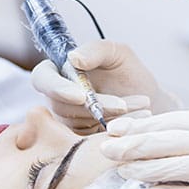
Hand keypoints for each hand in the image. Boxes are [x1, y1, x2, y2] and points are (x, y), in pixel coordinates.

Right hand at [31, 40, 178, 134]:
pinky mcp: (79, 138)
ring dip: (110, 116)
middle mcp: (56, 97)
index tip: (81, 96)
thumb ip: (96, 50)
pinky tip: (136, 121)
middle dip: (94, 106)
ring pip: (78, 122)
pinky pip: (89, 138)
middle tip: (123, 105)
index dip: (56, 88)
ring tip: (140, 106)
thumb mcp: (117, 53)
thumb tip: (74, 58)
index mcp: (58, 70)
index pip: (42, 78)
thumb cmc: (128, 72)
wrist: (146, 100)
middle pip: (60, 105)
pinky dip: (114, 129)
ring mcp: (66, 120)